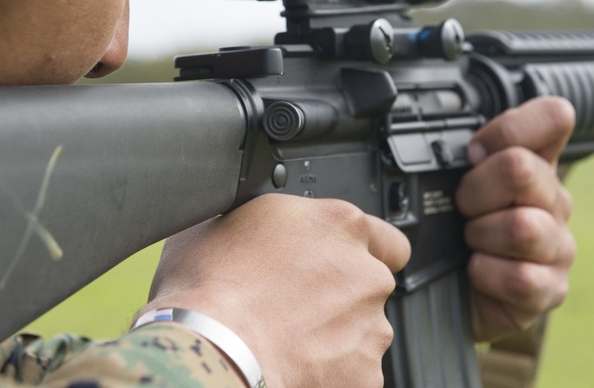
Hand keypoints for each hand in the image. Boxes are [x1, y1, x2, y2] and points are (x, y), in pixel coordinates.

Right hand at [141, 194, 411, 387]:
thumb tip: (249, 224)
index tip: (340, 264)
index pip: (384, 237)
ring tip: (284, 341)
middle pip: (368, 287)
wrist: (210, 353)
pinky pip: (351, 373)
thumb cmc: (208, 290)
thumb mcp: (225, 221)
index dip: (360, 252)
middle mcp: (366, 274)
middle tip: (293, 306)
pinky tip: (289, 366)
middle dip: (340, 297)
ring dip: (334, 337)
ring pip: (361, 332)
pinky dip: (328, 373)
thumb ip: (264, 220)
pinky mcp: (364, 377)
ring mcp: (369, 329)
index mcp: (338, 225)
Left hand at [455, 96, 576, 341]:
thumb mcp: (453, 183)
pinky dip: (486, 275)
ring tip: (471, 243)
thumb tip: (469, 146)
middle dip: (475, 190)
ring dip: (480, 235)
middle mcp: (554, 199)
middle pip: (519, 168)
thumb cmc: (455, 230)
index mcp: (536, 163)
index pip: (554, 117)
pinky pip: (520, 277)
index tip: (475, 151)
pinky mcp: (551, 288)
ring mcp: (558, 245)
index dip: (508, 129)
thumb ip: (462, 154)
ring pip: (521, 227)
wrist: (453, 292)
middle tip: (463, 208)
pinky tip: (477, 271)